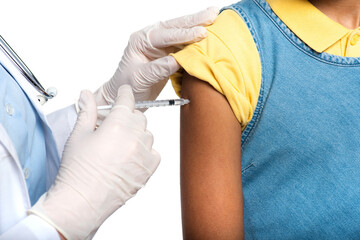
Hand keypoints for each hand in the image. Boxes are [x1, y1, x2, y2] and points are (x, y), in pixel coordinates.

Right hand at [29, 85, 159, 239]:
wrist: (83, 201)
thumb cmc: (78, 171)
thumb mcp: (79, 135)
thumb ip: (87, 111)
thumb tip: (86, 95)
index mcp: (117, 125)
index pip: (127, 100)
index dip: (125, 94)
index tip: (124, 92)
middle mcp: (135, 137)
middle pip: (138, 116)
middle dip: (128, 116)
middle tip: (114, 124)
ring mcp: (144, 154)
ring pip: (147, 133)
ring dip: (137, 133)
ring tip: (120, 144)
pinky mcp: (149, 169)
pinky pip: (154, 152)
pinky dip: (145, 150)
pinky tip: (131, 156)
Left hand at [96, 7, 218, 104]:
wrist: (125, 94)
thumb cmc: (126, 85)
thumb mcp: (140, 78)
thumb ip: (158, 69)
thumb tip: (177, 61)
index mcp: (141, 40)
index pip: (165, 35)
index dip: (184, 34)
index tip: (201, 33)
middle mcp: (151, 38)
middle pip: (175, 26)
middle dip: (195, 20)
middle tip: (212, 14)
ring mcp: (160, 45)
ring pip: (181, 32)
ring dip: (197, 25)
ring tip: (214, 17)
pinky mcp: (168, 53)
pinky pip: (184, 44)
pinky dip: (196, 40)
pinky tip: (207, 33)